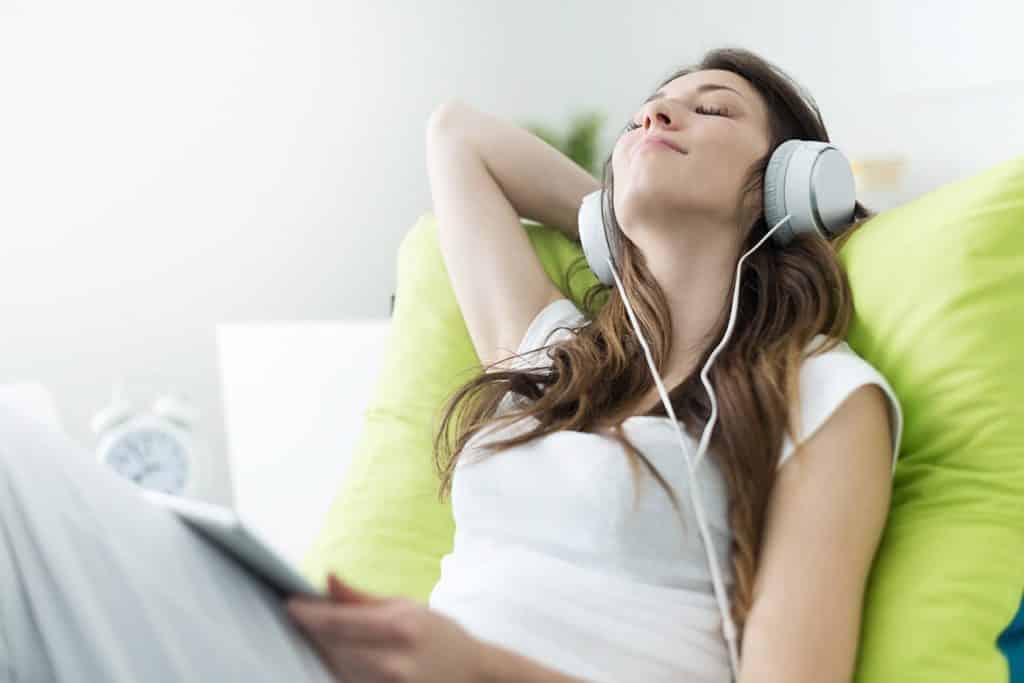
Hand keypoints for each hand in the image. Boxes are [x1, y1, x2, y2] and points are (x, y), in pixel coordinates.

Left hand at [285, 573, 487, 682]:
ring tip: (319, 635)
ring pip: (336, 667)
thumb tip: (327, 578)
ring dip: (323, 651)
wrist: (472, 676)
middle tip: (297, 617)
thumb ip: (361, 598)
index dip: (309, 614)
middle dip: (312, 632)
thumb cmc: (438, 636)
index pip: (340, 621)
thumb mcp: (406, 607)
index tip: (290, 605)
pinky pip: (348, 682)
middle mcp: (393, 660)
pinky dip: (337, 668)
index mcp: (400, 627)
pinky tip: (338, 656)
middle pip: (332, 647)